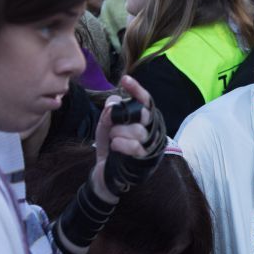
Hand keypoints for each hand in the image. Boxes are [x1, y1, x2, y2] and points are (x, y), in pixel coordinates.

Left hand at [90, 74, 153, 201]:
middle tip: (112, 123)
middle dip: (123, 117)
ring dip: (118, 132)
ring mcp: (149, 145)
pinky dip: (121, 144)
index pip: (145, 101)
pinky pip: (135, 146)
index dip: (137, 89)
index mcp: (142, 119)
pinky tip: (114, 147)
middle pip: (142, 114)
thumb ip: (109, 112)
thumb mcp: (105, 126)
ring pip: (138, 130)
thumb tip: (114, 102)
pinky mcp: (145, 159)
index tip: (125, 79)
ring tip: (113, 139)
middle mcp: (150, 130)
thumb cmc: (109, 147)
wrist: (103, 174)